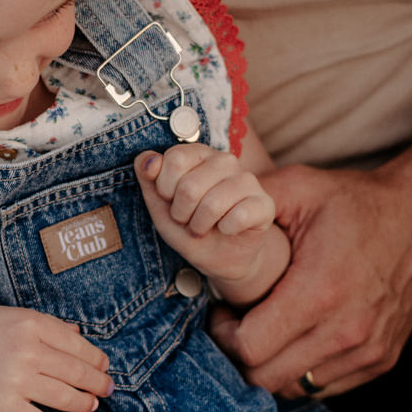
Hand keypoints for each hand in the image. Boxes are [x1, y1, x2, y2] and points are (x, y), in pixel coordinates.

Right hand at [0, 307, 113, 411]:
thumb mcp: (8, 317)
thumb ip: (45, 324)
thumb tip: (78, 335)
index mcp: (30, 323)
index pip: (78, 346)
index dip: (97, 360)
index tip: (104, 368)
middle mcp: (26, 349)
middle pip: (77, 372)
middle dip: (98, 384)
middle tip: (106, 390)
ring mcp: (15, 379)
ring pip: (65, 397)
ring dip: (84, 404)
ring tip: (90, 406)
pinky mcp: (2, 405)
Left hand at [136, 144, 274, 284]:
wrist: (218, 256)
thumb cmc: (188, 225)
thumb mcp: (159, 205)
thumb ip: (148, 179)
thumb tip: (146, 160)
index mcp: (198, 154)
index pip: (174, 159)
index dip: (165, 189)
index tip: (170, 200)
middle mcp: (225, 161)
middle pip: (190, 186)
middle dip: (181, 213)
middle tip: (187, 219)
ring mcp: (247, 180)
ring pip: (213, 204)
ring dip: (200, 225)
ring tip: (202, 227)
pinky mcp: (264, 203)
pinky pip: (238, 217)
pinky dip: (225, 230)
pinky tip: (227, 229)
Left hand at [209, 162, 411, 397]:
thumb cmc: (357, 202)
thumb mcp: (300, 187)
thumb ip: (248, 201)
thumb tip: (203, 212)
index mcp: (320, 292)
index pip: (250, 349)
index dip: (224, 336)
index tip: (222, 314)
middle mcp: (347, 331)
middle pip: (266, 378)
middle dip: (240, 356)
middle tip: (236, 325)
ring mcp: (367, 351)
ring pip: (295, 387)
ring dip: (271, 365)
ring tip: (266, 329)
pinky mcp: (381, 360)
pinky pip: (324, 384)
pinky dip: (303, 369)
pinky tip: (297, 337)